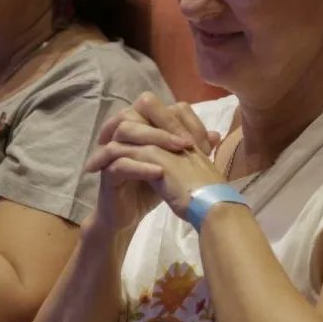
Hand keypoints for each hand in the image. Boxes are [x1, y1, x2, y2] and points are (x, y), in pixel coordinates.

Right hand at [85, 93, 222, 230]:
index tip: (202, 140)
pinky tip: (159, 173)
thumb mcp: (174, 165)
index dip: (178, 118)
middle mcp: (122, 133)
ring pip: (126, 131)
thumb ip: (191, 149)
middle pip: (138, 111)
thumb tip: (216, 135)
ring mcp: (111, 151)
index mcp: (137, 126)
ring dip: (154, 139)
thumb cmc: (150, 186)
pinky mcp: (106, 172)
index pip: (155, 106)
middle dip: (166, 123)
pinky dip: (140, 166)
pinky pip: (119, 163)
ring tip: (178, 152)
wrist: (128, 215)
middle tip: (188, 142)